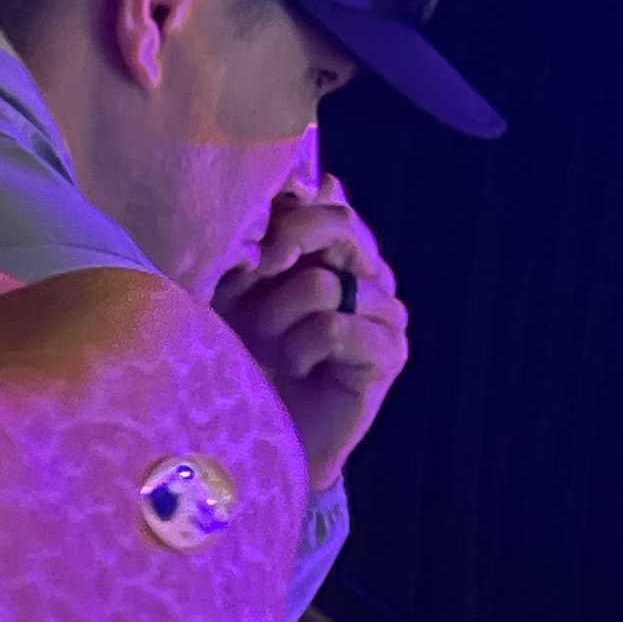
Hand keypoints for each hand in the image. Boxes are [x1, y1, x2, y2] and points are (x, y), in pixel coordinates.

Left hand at [211, 170, 408, 492]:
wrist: (258, 440)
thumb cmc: (240, 359)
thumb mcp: (234, 290)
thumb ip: (257, 240)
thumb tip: (292, 182)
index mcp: (334, 246)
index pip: (327, 194)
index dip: (285, 203)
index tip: (247, 228)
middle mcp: (367, 270)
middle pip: (336, 221)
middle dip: (281, 246)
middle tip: (250, 277)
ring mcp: (383, 309)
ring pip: (323, 282)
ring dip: (276, 317)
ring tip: (265, 347)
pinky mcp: (388, 352)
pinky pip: (335, 327)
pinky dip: (301, 348)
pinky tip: (291, 368)